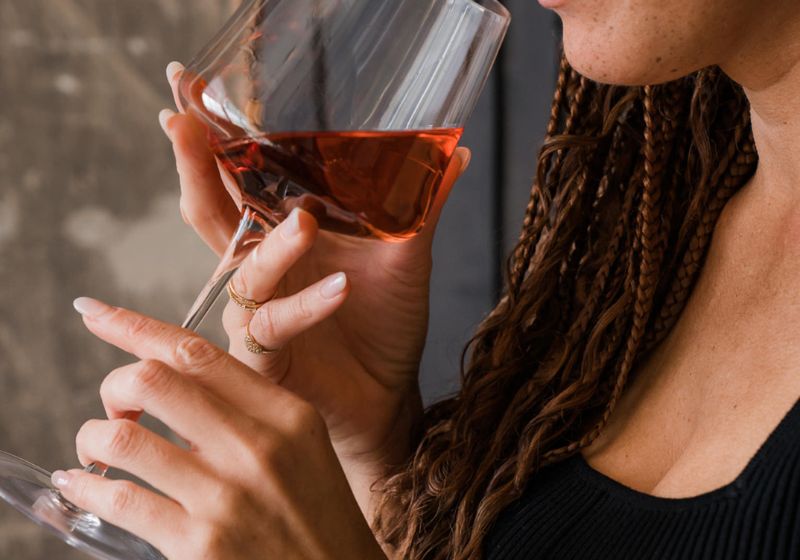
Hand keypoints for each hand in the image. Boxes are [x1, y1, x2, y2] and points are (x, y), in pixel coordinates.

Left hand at [54, 300, 385, 559]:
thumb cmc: (317, 516)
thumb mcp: (302, 446)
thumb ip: (248, 410)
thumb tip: (172, 383)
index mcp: (286, 414)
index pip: (197, 352)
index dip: (136, 327)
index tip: (96, 314)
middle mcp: (258, 446)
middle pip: (154, 379)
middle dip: (116, 386)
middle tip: (116, 408)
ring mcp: (228, 496)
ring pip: (124, 437)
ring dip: (93, 436)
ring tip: (94, 449)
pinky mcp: (201, 545)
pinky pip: (119, 498)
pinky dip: (85, 487)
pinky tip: (82, 485)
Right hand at [159, 63, 470, 513]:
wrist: (388, 392)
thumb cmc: (386, 321)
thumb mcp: (405, 254)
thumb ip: (418, 204)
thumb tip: (457, 152)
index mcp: (283, 233)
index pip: (238, 177)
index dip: (211, 136)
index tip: (189, 85)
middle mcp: (262, 267)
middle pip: (213, 212)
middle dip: (195, 167)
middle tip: (183, 122)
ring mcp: (259, 310)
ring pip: (246, 270)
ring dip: (274, 246)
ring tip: (305, 222)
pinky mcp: (267, 354)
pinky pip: (277, 324)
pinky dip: (309, 306)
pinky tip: (342, 289)